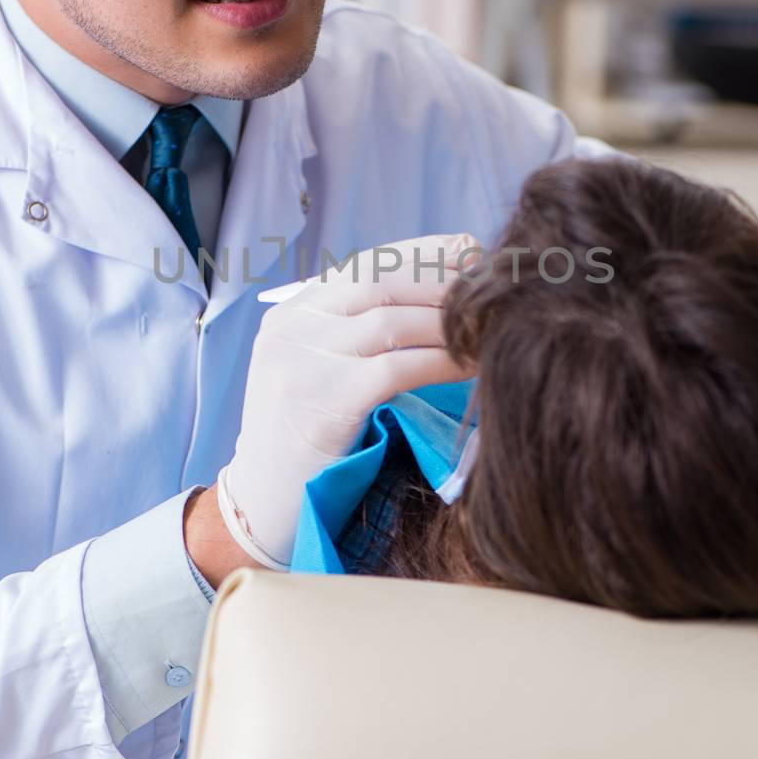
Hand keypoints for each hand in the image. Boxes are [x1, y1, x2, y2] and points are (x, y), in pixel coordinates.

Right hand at [217, 233, 479, 567]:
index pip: (365, 264)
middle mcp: (292, 326)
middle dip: (443, 280)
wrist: (265, 504)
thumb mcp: (317, 370)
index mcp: (291, 312)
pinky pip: (398, 367)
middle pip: (381, 281)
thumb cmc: (307, 440)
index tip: (471, 254)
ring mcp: (303, 359)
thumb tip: (438, 298)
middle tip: (492, 289)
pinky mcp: (323, 398)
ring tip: (490, 330)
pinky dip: (442, 362)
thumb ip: (356, 333)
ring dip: (450, 323)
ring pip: (393, 320)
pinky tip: (472, 367)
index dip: (425, 255)